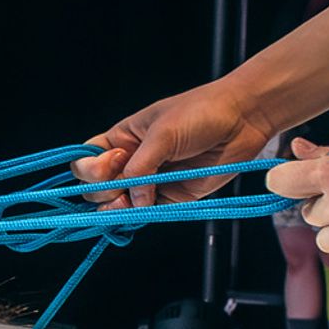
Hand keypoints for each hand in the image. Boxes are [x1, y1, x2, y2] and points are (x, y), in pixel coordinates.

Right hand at [76, 79, 280, 209]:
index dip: (91, 168)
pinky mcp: (170, 197)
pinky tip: (144, 208)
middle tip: (123, 186)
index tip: (113, 163)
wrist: (242, 120)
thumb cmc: (200, 113)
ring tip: (134, 201)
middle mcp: (131, 162)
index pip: (86, 160)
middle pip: (96, 187)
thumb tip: (133, 199)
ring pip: (118, 204)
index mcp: (122, 139)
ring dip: (119, 207)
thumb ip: (141, 167)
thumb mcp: (163, 133)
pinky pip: (146, 213)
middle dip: (103, 191)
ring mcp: (150, 181)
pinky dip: (140, 215)